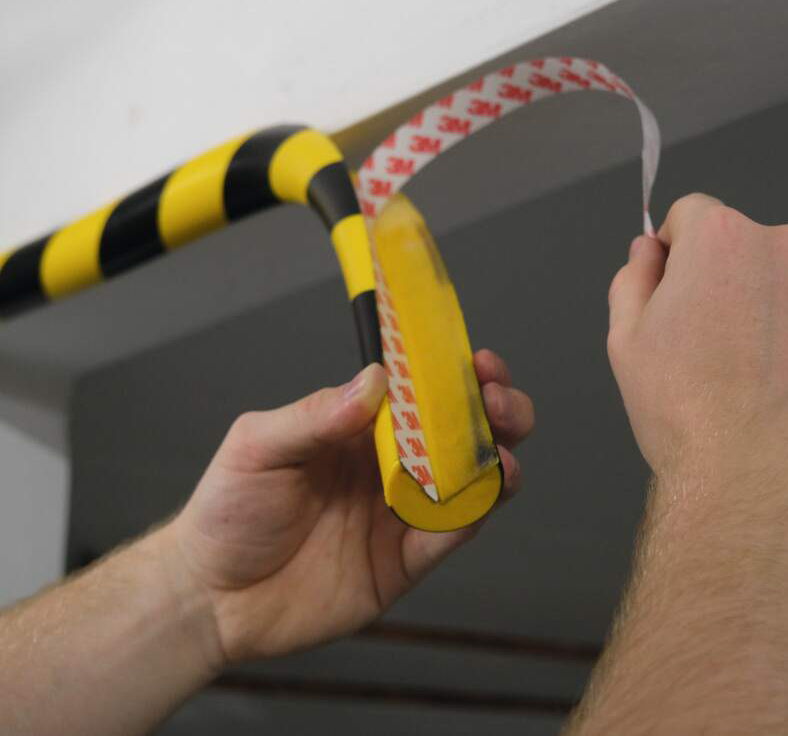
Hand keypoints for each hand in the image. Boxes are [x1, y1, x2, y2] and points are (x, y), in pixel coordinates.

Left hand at [165, 349, 532, 664]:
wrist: (212, 597)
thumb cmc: (228, 510)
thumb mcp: (260, 446)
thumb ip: (317, 414)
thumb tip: (376, 379)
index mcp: (356, 429)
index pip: (415, 392)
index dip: (450, 374)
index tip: (475, 361)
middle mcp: (386, 466)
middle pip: (456, 433)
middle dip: (490, 412)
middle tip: (497, 403)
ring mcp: (397, 514)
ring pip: (467, 481)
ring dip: (495, 461)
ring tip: (499, 450)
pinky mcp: (403, 562)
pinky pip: (448, 535)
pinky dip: (471, 513)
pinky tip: (480, 494)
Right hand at [607, 193, 787, 483]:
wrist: (748, 469)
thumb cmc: (681, 405)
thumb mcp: (625, 336)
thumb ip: (633, 277)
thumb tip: (646, 252)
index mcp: (719, 239)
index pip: (691, 212)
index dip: (672, 250)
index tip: (669, 290)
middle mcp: (781, 247)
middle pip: (738, 241)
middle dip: (717, 275)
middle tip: (701, 336)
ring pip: (774, 277)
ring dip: (758, 301)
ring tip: (741, 362)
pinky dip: (781, 329)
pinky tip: (771, 373)